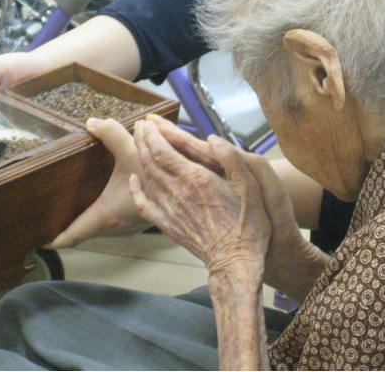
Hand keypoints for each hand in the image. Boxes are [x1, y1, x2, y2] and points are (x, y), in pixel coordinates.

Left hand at [45, 118, 150, 248]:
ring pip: (99, 226)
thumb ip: (112, 135)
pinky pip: (114, 220)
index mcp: (104, 216)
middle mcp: (114, 226)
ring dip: (86, 218)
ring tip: (73, 201)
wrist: (191, 193)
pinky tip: (107, 194)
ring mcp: (129, 226)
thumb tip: (92, 122)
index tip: (36, 237)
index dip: (51, 239)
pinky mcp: (140, 218)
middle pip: (83, 232)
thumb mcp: (134, 153)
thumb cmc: (160, 181)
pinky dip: (104, 212)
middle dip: (66, 225)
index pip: (70, 237)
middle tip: (49, 211)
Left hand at [129, 118, 271, 276]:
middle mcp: (178, 192)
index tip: (149, 122)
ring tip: (139, 144)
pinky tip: (134, 181)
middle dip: (143, 141)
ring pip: (147, 178)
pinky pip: (145, 205)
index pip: (164, 150)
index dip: (153, 134)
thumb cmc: (248, 225)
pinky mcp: (168, 225)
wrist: (235, 261)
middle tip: (140, 127)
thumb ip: (231, 159)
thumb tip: (212, 138)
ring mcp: (170, 210)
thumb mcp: (250, 187)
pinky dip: (136, 190)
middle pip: (150, 161)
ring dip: (140, 158)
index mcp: (197, 179)